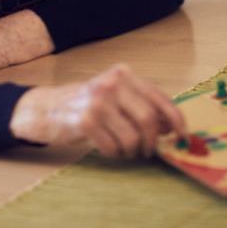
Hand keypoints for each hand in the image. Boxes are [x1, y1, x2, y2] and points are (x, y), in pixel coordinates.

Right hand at [9, 64, 186, 157]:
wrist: (44, 108)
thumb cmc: (85, 104)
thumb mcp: (114, 95)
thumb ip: (140, 104)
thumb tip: (170, 127)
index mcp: (123, 74)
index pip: (159, 98)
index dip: (176, 120)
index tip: (182, 137)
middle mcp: (111, 84)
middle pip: (148, 120)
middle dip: (152, 141)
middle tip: (147, 151)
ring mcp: (97, 102)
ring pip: (132, 137)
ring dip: (131, 150)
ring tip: (123, 149)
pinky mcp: (85, 121)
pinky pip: (112, 147)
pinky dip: (113, 153)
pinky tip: (106, 147)